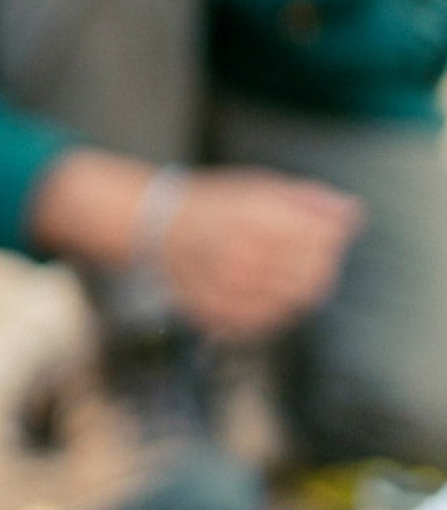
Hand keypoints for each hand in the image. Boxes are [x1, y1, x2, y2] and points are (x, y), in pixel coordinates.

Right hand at [158, 168, 364, 341]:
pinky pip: (263, 323)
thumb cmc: (215, 204)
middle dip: (320, 266)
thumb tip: (351, 215)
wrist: (158, 226)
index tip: (323, 233)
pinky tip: (266, 295)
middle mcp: (242, 254)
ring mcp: (227, 287)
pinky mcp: (215, 310)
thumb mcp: (261, 187)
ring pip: (292, 302)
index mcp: (256, 219)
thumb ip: (308, 201)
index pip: (323, 240)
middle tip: (306, 257)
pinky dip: (274, 312)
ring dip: (298, 290)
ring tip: (284, 275)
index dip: (332, 237)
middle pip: (313, 275)